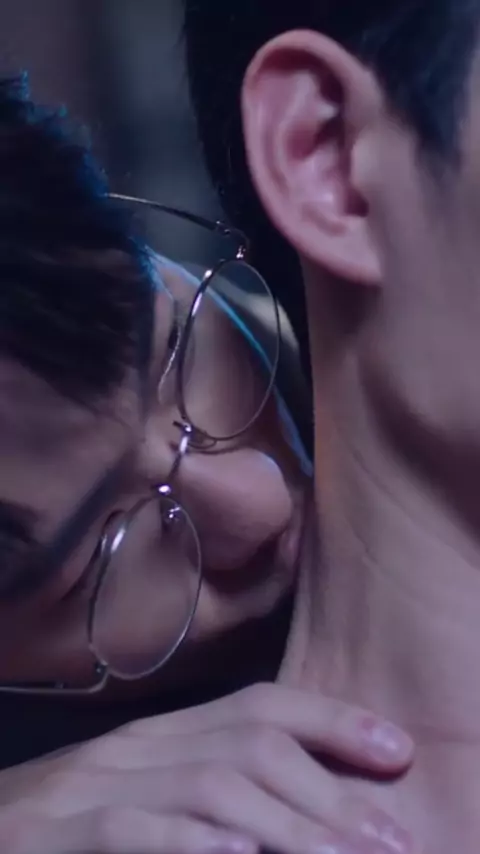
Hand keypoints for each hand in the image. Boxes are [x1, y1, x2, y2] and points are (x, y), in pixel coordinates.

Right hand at [0, 684, 414, 853]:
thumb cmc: (67, 826)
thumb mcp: (144, 794)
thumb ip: (209, 789)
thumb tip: (295, 812)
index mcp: (159, 735)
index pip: (257, 706)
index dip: (332, 720)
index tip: (396, 749)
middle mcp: (134, 748)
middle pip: (249, 747)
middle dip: (330, 793)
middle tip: (396, 840)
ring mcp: (93, 787)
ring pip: (207, 785)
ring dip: (286, 825)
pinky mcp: (56, 835)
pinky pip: (131, 828)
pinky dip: (190, 842)